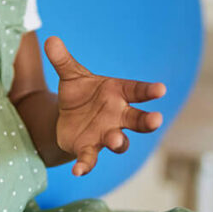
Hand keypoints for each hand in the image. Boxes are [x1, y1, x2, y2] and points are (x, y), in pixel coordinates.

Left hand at [43, 35, 165, 176]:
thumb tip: (51, 40)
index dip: (149, 90)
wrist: (66, 117)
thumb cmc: (78, 93)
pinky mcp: (88, 149)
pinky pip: (90, 159)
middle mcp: (117, 116)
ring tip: (115, 139)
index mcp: (117, 93)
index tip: (161, 89)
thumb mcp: (70, 74)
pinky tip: (78, 171)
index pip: (137, 91)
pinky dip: (85, 165)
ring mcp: (105, 134)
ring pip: (119, 141)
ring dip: (118, 141)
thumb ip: (62, 60)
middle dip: (147, 121)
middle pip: (137, 119)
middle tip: (156, 120)